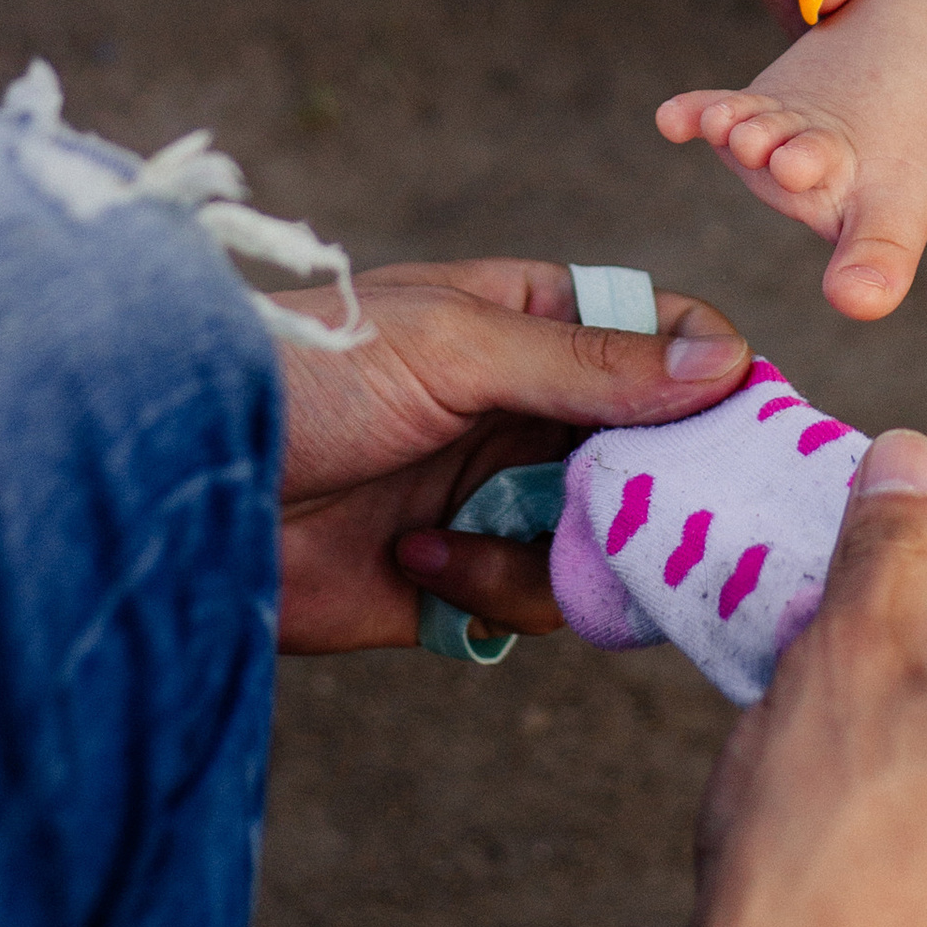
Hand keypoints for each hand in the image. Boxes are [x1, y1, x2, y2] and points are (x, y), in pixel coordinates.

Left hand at [271, 258, 750, 650]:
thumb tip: (726, 363)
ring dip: (558, 547)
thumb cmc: (307, 374)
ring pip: (609, 538)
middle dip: (659, 485)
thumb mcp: (454, 349)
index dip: (713, 378)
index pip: (663, 342)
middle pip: (655, 452)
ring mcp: (497, 496)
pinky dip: (494, 591)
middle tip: (656, 508)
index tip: (746, 418)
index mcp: (532, 323)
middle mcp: (529, 409)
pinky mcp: (460, 582)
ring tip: (470, 530)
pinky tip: (416, 559)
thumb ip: (588, 363)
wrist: (179, 486)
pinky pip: (541, 603)